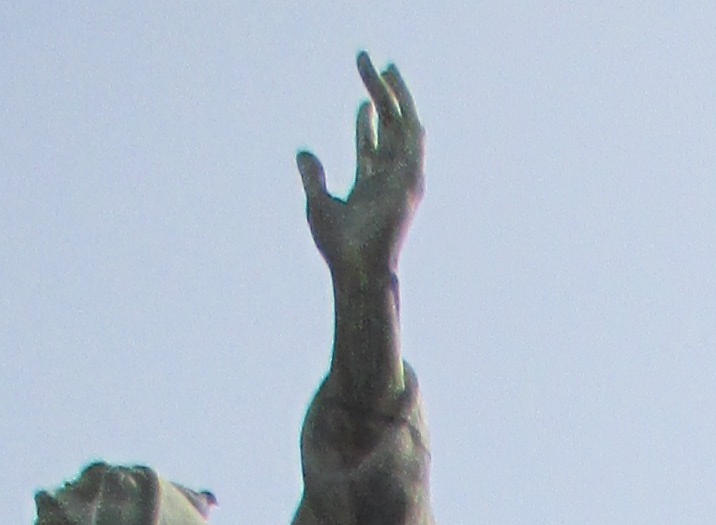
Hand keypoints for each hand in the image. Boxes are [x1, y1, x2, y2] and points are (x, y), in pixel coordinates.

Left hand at [300, 50, 423, 282]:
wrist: (357, 269)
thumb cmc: (339, 248)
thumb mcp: (318, 203)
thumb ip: (313, 176)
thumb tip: (303, 151)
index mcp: (370, 187)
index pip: (371, 147)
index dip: (366, 121)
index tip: (362, 100)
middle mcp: (389, 180)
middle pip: (387, 129)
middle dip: (379, 96)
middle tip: (368, 64)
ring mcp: (402, 179)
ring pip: (402, 126)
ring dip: (394, 95)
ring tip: (384, 66)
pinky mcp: (411, 179)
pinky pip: (412, 136)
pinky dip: (406, 111)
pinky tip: (396, 88)